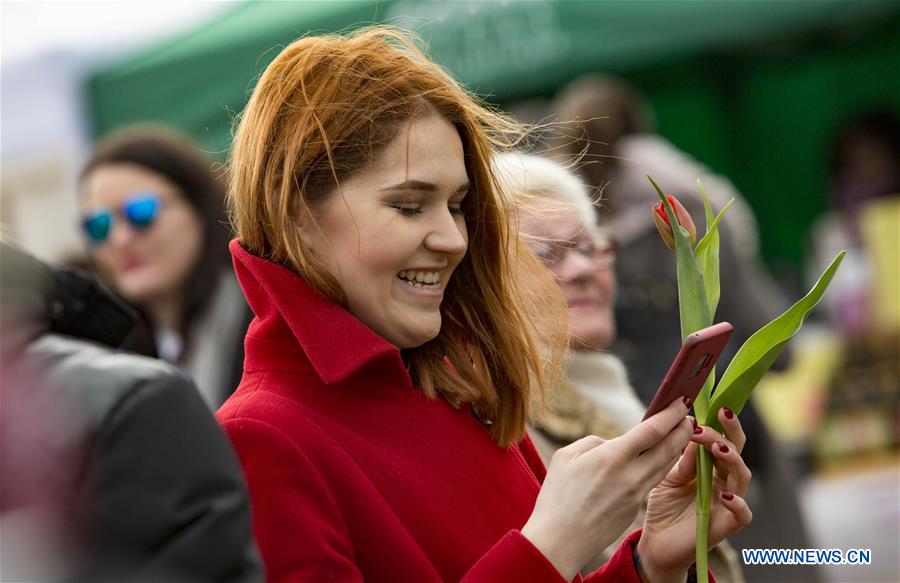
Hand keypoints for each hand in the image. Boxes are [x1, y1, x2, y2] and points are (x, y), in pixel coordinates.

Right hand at [522, 397, 692, 579]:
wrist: (559, 542)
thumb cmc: (556, 497)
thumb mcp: (567, 457)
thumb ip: (594, 443)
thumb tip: (615, 444)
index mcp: (612, 458)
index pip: (652, 430)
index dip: (670, 414)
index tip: (680, 400)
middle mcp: (630, 476)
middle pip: (668, 448)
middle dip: (682, 429)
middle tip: (689, 416)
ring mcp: (635, 494)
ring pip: (665, 465)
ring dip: (677, 447)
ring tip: (682, 433)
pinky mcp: (635, 508)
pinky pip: (653, 480)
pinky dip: (662, 465)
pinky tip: (661, 458)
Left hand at [637, 407, 753, 582]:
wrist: (656, 543)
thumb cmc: (664, 505)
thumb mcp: (667, 474)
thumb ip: (681, 456)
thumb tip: (690, 428)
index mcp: (711, 466)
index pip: (722, 438)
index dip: (719, 422)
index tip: (708, 407)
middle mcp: (724, 480)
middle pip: (737, 451)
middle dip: (730, 432)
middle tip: (721, 415)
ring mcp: (728, 502)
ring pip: (743, 476)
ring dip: (732, 458)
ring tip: (717, 447)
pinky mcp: (726, 525)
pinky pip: (743, 513)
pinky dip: (738, 503)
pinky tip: (724, 494)